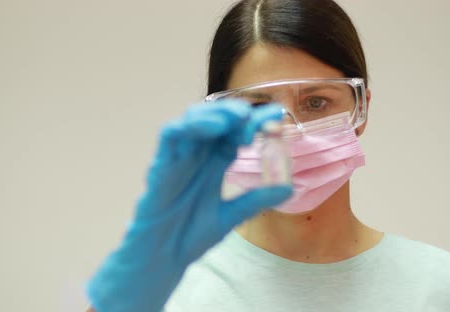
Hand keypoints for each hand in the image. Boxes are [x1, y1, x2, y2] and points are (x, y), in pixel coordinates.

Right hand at [86, 100, 292, 311]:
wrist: (164, 258)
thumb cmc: (189, 236)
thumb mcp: (231, 216)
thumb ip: (255, 200)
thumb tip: (288, 189)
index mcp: (213, 164)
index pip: (235, 133)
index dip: (254, 122)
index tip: (277, 115)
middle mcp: (196, 155)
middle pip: (215, 120)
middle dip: (236, 112)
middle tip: (257, 116)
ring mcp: (178, 158)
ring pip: (193, 120)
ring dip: (216, 113)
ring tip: (238, 118)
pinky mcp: (161, 165)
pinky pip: (171, 135)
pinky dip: (191, 126)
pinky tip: (214, 127)